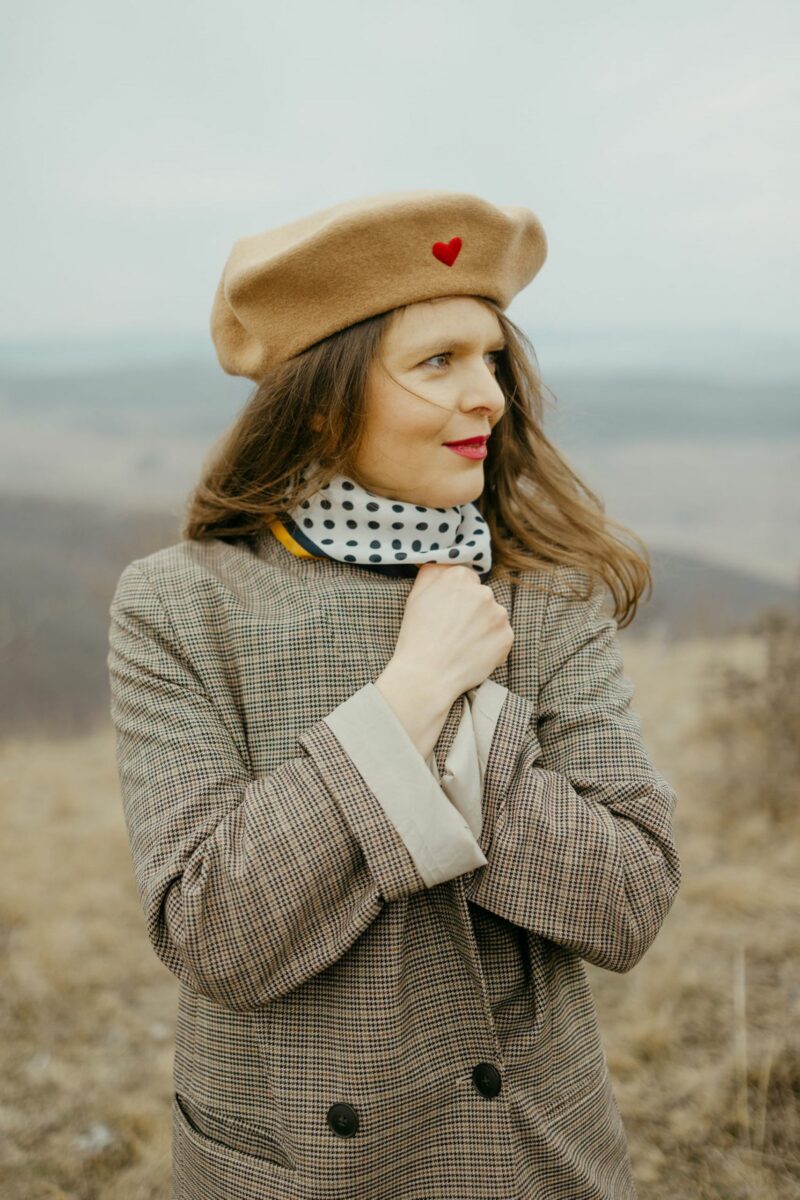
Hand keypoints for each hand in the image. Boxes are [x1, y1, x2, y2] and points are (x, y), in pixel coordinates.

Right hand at [390, 562, 513, 701]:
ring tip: (462, 645)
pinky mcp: (507, 637)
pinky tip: (472, 654)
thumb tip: (443, 563)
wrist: (427, 675)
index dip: (456, 598)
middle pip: (481, 597)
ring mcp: (498, 614)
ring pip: (493, 617)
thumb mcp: (416, 595)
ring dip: (483, 627)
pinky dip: (491, 646)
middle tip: (453, 631)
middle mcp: (482, 591)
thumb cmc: (417, 636)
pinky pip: (501, 638)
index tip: (448, 613)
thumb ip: (433, 573)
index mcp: (458, 577)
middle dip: (471, 611)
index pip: (465, 580)